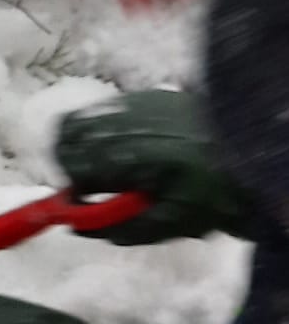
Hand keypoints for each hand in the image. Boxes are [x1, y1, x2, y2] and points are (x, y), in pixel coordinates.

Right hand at [55, 90, 257, 242]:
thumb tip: (78, 226)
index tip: (81, 202)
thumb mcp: (167, 225)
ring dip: (83, 144)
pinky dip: (105, 131)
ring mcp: (134, 104)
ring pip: (83, 118)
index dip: (71, 187)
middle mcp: (122, 124)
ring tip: (108, 166)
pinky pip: (108, 110)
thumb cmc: (213, 196)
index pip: (71, 166)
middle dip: (70, 161)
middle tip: (88, 183)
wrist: (256, 154)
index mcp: (126, 157)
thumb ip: (117, 227)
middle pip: (66, 134)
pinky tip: (132, 149)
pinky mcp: (148, 96)